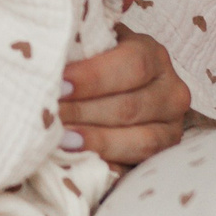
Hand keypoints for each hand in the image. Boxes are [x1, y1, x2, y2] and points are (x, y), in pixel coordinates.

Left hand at [60, 31, 190, 168]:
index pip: (132, 64)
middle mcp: (171, 92)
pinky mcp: (159, 159)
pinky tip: (79, 163)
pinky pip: (136, 168)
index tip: (59, 84)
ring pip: (140, 141)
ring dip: (96, 142)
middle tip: (50, 116)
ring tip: (60, 141)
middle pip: (130, 106)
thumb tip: (44, 57)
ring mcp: (170, 130)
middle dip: (84, 112)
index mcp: (153, 56)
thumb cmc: (91, 65)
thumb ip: (76, 47)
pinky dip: (107, 167)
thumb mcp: (88, 46)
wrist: (108, 92)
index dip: (94, 77)